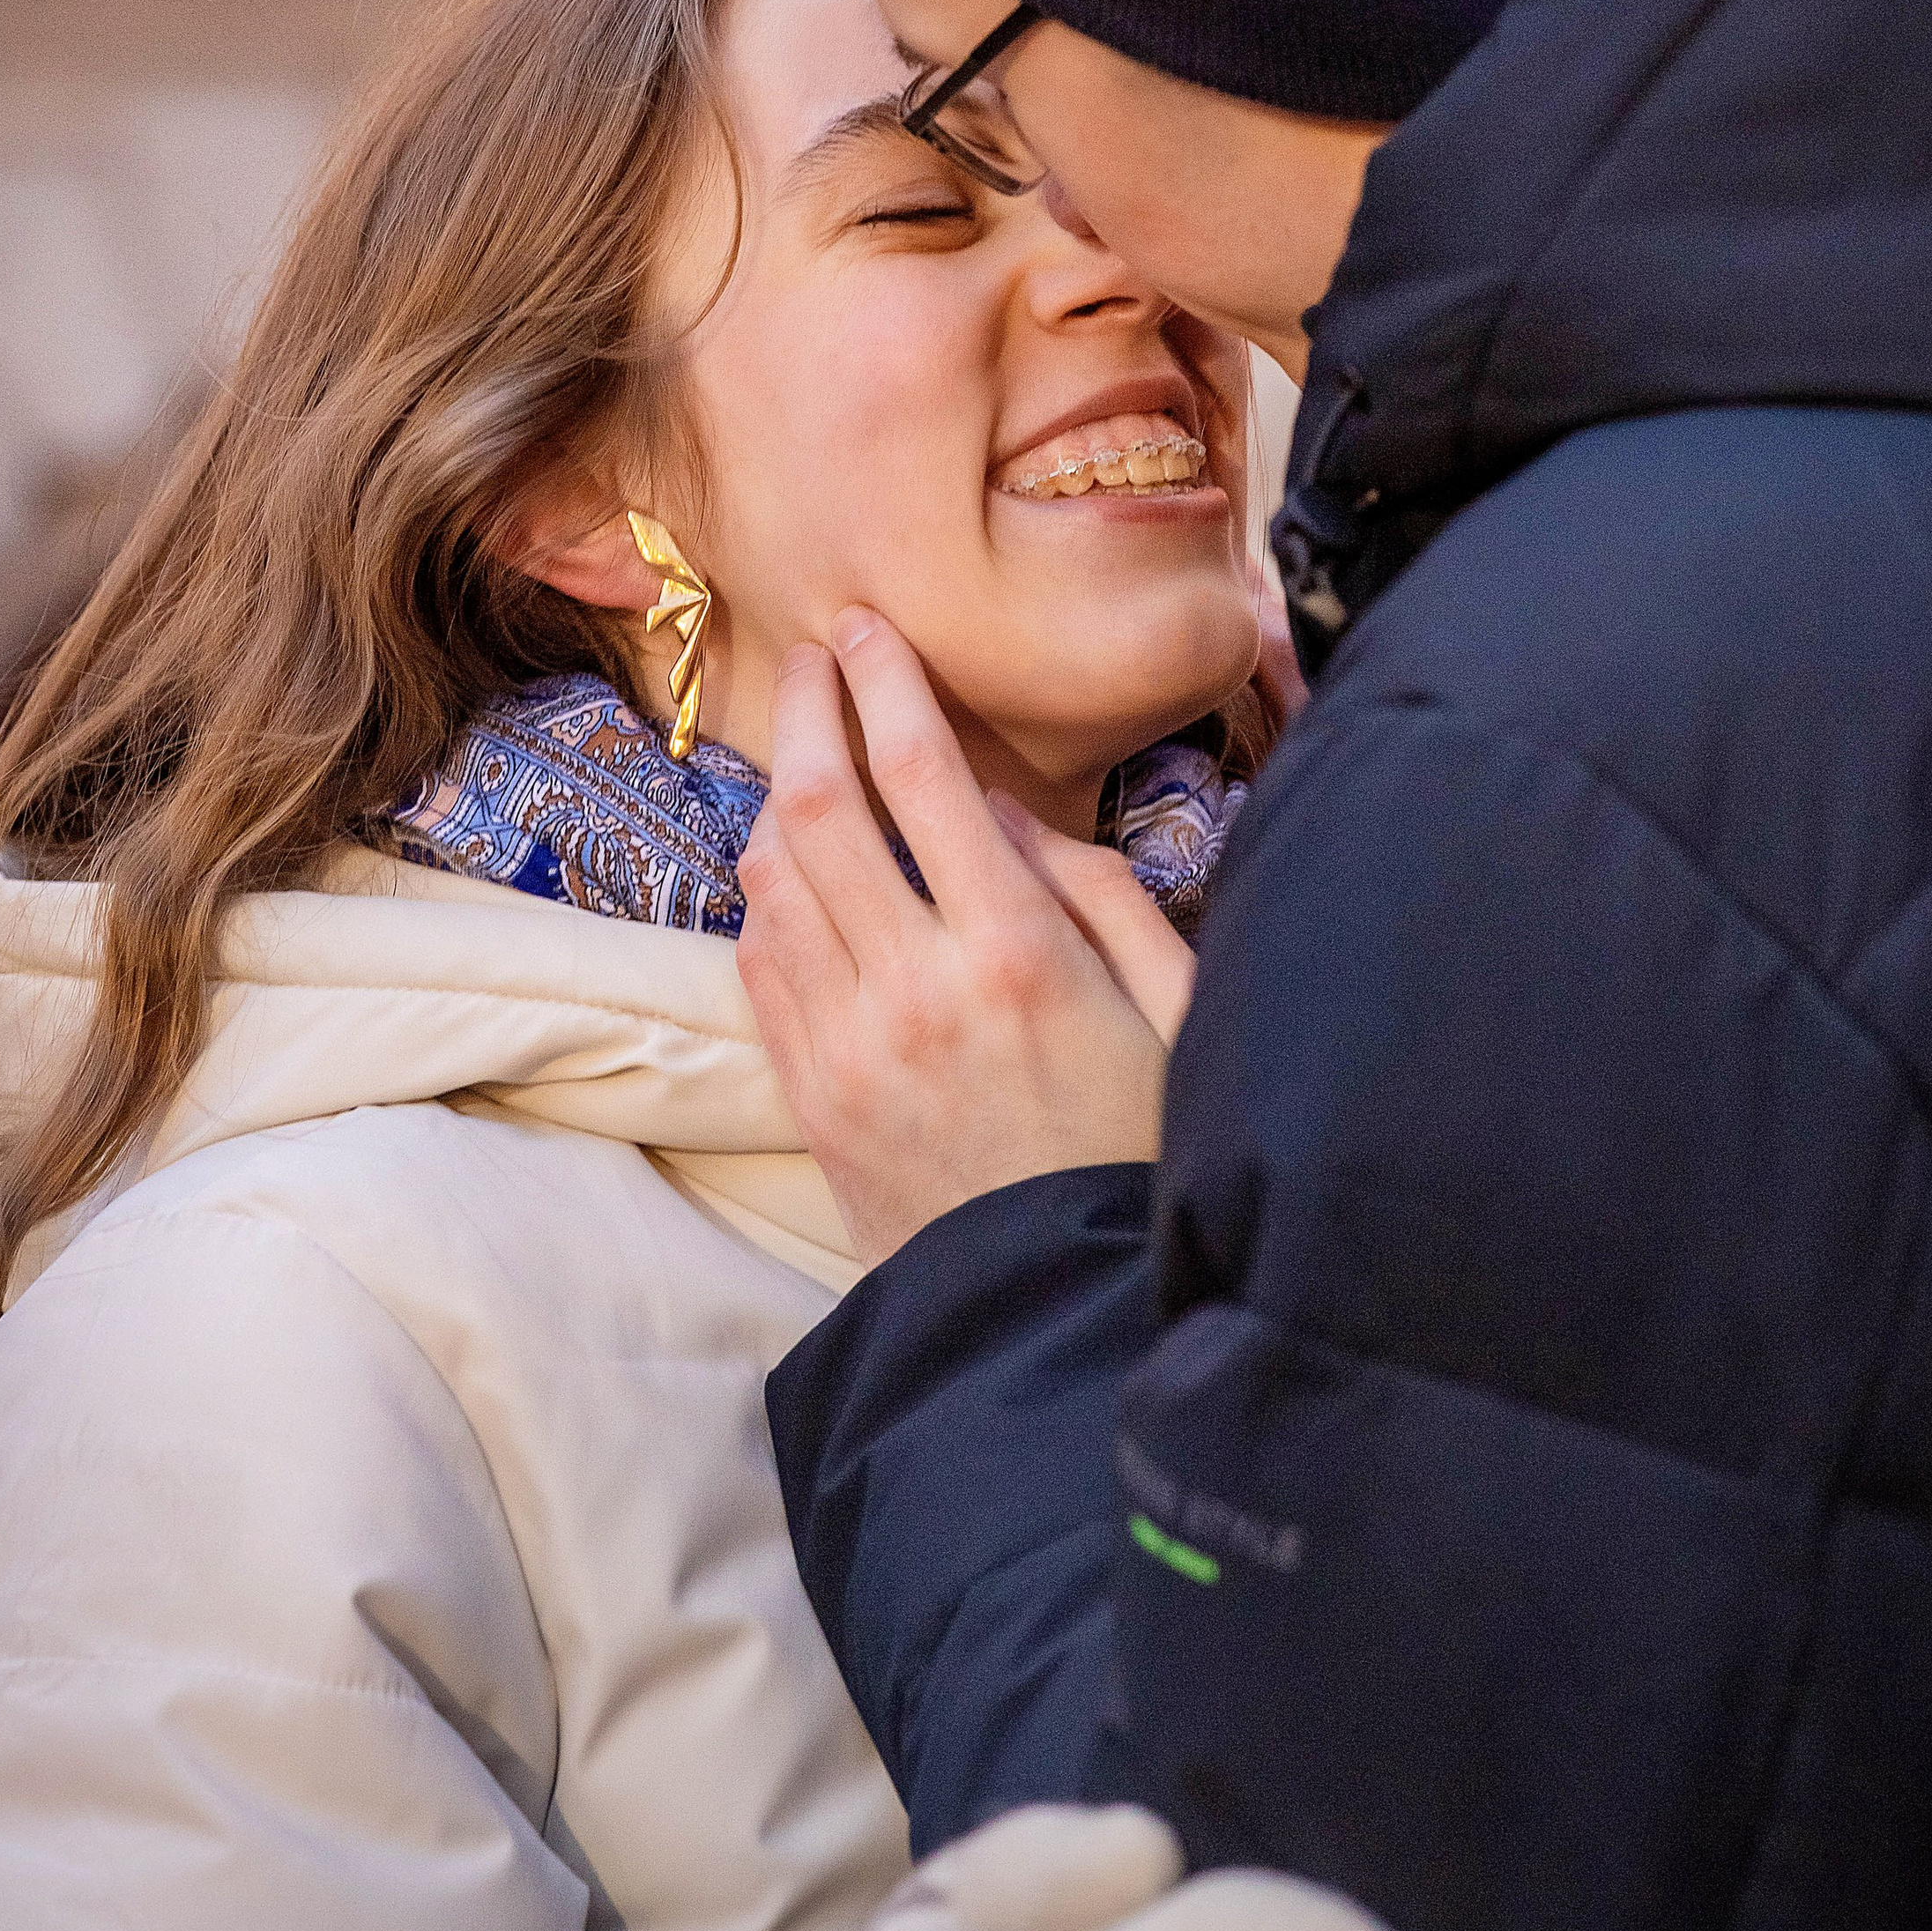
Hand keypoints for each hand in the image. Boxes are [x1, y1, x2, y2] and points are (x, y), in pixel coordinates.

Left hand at [734, 611, 1194, 1264]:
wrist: (1061, 1305)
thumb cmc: (1140, 1146)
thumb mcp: (1172, 1005)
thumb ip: (1095, 888)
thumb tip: (995, 806)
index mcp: (1017, 953)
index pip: (921, 773)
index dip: (886, 681)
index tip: (866, 625)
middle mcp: (915, 987)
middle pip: (820, 804)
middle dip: (808, 707)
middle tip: (813, 655)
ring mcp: (848, 1045)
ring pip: (771, 877)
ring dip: (777, 795)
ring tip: (805, 751)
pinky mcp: (811, 1095)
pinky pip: (759, 961)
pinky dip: (766, 893)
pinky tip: (795, 867)